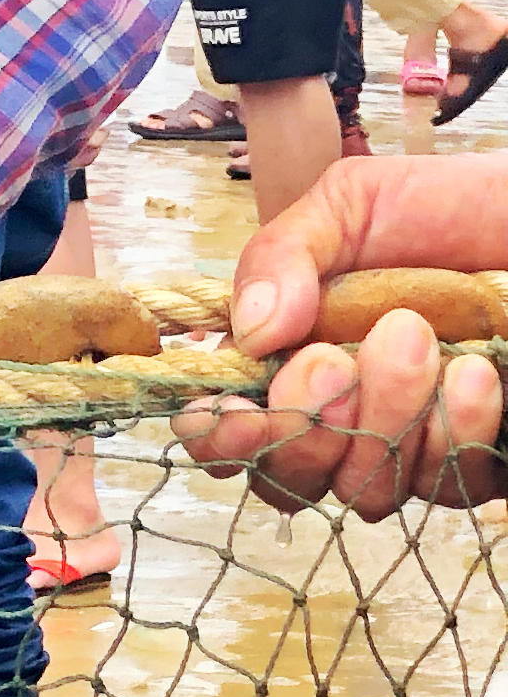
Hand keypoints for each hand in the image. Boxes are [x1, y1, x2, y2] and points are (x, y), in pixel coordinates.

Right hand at [178, 157, 507, 514]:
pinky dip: (457, 433)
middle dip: (304, 426)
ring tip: (418, 338)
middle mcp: (340, 412)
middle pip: (289, 478)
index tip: (239, 409)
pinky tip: (475, 373)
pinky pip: (452, 486)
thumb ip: (283, 255)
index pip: (229, 429)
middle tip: (333, 357)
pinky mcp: (472, 458)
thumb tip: (251, 333)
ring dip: (385, 420)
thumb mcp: (350, 204)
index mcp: (287, 354)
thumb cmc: (447, 208)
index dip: (220, 435)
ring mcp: (406, 444)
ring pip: (367, 492)